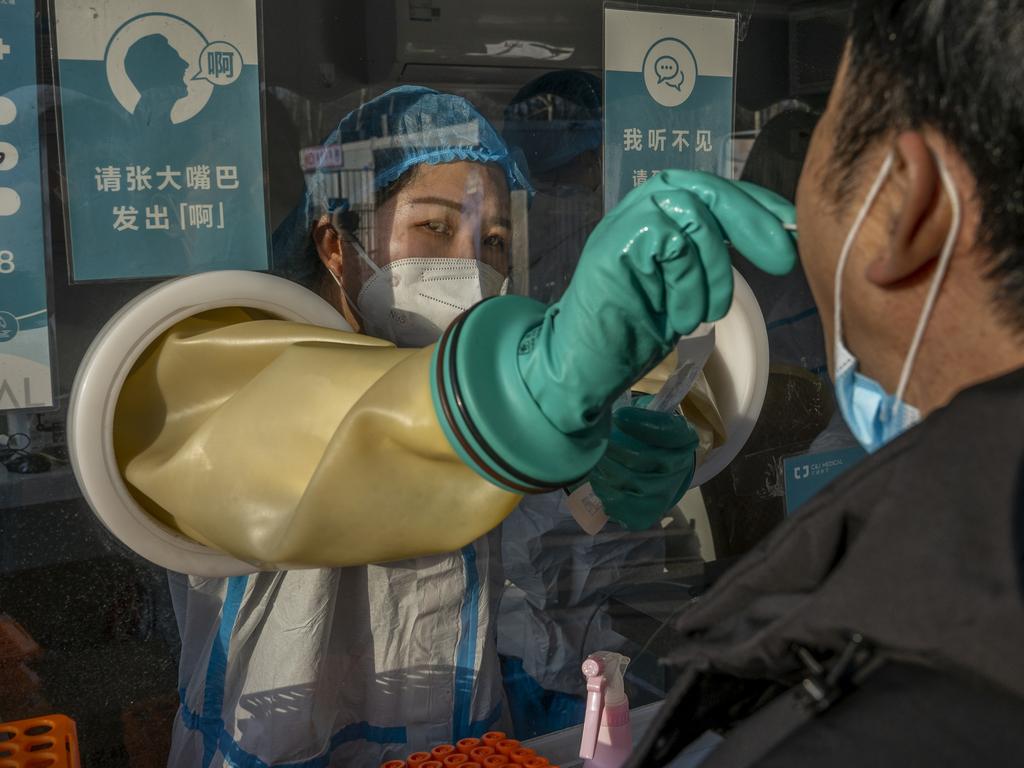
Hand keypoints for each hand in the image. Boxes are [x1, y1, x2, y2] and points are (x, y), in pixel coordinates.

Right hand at [434, 172, 795, 491]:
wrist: (580, 363)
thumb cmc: (632, 330)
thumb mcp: (685, 287)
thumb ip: (710, 258)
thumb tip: (772, 240)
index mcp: (659, 214)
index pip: (715, 190)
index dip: (758, 204)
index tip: (792, 227)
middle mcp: (640, 209)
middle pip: (709, 190)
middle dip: (753, 223)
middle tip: (783, 260)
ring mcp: (624, 224)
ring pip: (696, 219)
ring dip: (714, 275)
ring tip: (702, 315)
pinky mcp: (615, 244)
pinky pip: (674, 245)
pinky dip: (687, 286)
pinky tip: (678, 317)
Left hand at [589, 405, 697, 530]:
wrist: (656, 473)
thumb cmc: (645, 438)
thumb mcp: (649, 417)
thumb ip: (637, 409)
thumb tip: (608, 396)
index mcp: (683, 439)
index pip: (668, 431)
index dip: (642, 424)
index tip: (618, 416)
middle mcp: (680, 468)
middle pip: (644, 460)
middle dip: (614, 451)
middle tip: (598, 443)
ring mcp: (665, 494)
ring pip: (631, 484)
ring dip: (605, 471)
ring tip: (594, 461)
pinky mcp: (648, 513)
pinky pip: (623, 506)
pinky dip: (604, 492)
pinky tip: (598, 480)